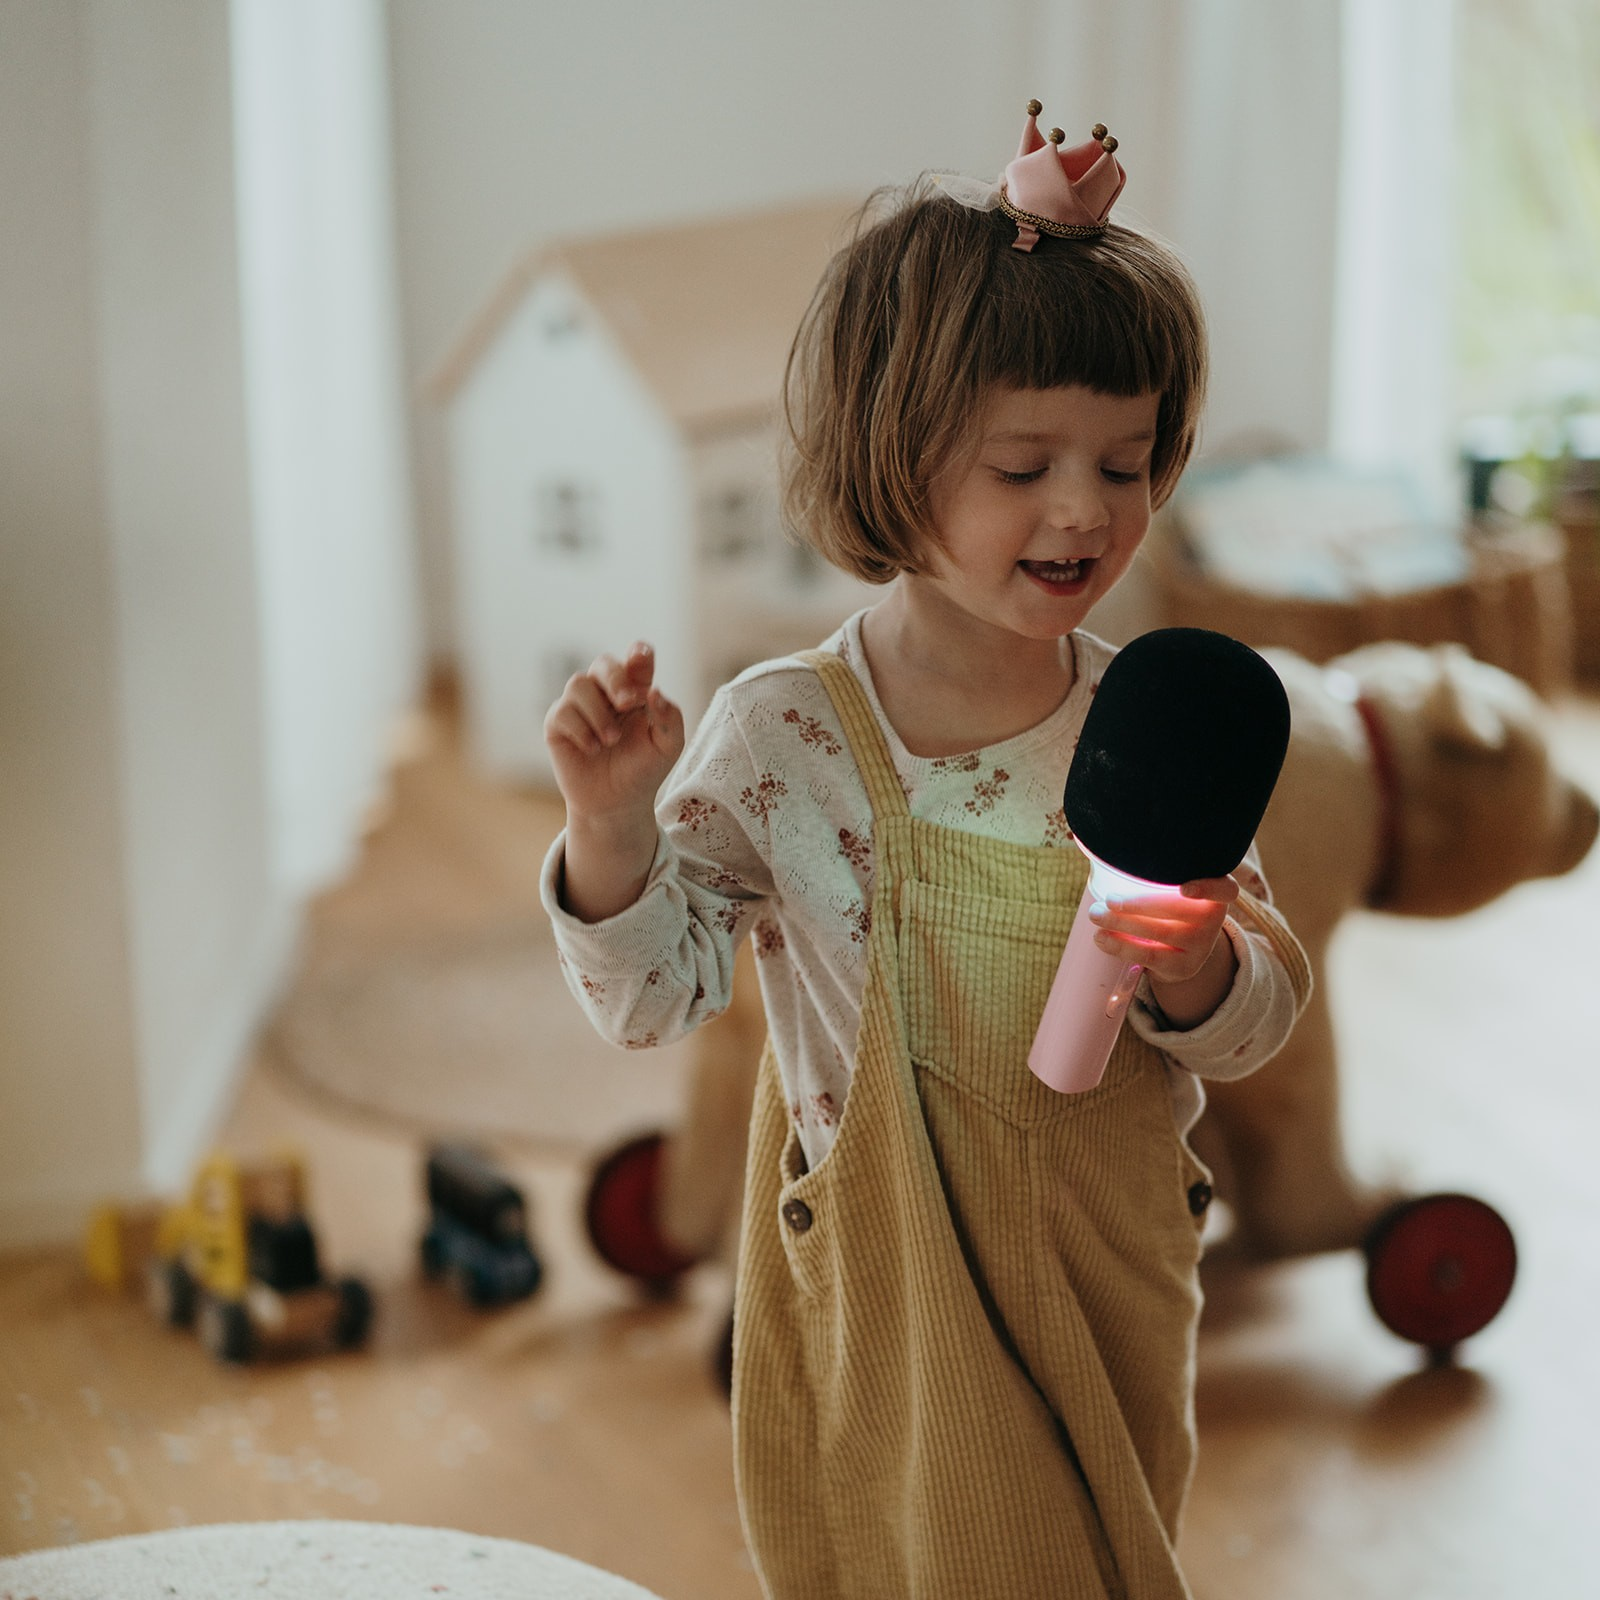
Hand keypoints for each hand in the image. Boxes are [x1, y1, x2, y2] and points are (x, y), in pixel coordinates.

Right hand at [543, 642, 685, 824]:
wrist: (617, 804)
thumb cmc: (644, 770)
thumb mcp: (668, 747)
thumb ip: (669, 717)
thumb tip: (654, 691)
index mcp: (635, 691)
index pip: (636, 661)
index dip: (638, 654)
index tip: (641, 657)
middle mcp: (606, 693)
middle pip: (603, 663)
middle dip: (616, 679)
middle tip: (629, 702)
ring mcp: (579, 706)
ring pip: (578, 683)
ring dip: (598, 712)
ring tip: (610, 740)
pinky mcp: (558, 724)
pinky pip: (562, 711)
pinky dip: (580, 730)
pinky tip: (593, 749)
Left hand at [1089, 875, 1240, 1028]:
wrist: (1183, 948)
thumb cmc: (1172, 904)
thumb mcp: (1175, 887)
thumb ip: (1159, 872)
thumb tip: (1106, 851)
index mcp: (1215, 893)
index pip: (1226, 890)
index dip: (1208, 889)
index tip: (1184, 889)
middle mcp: (1214, 920)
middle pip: (1178, 910)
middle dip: (1138, 904)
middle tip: (1109, 899)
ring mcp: (1201, 946)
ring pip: (1159, 933)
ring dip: (1121, 924)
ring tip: (1095, 915)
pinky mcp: (1183, 967)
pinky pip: (1149, 956)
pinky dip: (1121, 946)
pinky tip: (1101, 937)